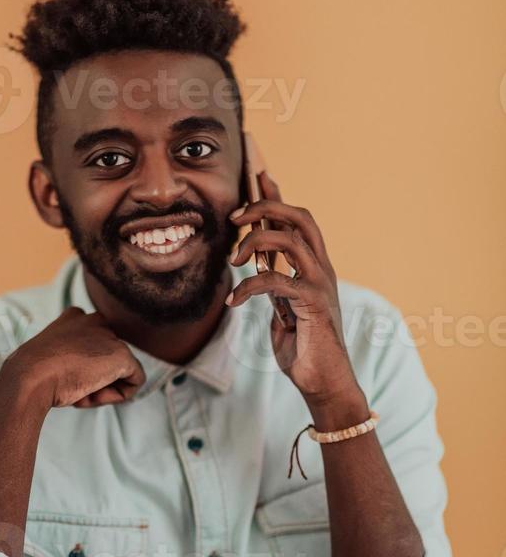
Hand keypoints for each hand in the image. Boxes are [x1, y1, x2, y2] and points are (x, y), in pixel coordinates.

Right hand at [4, 307, 145, 409]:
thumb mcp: (48, 359)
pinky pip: (133, 383)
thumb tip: (85, 375)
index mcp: (75, 318)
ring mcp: (110, 337)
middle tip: (70, 387)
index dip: (80, 369)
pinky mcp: (122, 355)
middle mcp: (96, 320)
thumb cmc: (32, 374)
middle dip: (93, 378)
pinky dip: (115, 397)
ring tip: (76, 391)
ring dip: (100, 389)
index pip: (91, 347)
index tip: (63, 377)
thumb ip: (68, 358)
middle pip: (106, 361)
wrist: (30, 378)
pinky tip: (91, 395)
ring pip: (118, 373)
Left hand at [227, 170, 358, 405]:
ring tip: (234, 260)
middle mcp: (322, 268)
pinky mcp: (313, 303)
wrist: (324, 382)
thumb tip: (254, 259)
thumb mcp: (282, 306)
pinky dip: (249, 287)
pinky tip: (235, 301)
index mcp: (315, 266)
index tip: (258, 174)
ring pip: (291, 239)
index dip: (277, 195)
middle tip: (235, 217)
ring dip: (255, 242)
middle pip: (300, 216)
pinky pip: (276, 281)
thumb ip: (273, 280)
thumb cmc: (303, 346)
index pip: (297, 220)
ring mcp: (321, 284)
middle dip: (266, 206)